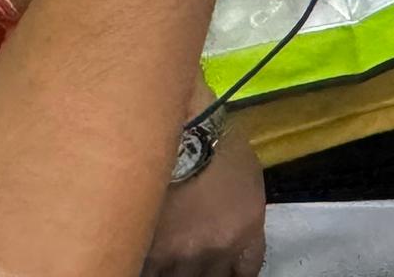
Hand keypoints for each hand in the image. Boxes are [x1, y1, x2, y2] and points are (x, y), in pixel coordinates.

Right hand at [143, 123, 264, 276]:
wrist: (179, 130)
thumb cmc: (215, 142)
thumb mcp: (246, 176)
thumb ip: (239, 212)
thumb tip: (227, 227)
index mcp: (246, 230)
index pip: (247, 272)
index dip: (235, 274)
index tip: (226, 270)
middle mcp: (217, 250)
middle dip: (204, 273)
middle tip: (195, 257)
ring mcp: (181, 255)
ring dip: (176, 271)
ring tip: (172, 255)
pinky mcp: (148, 253)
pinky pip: (147, 274)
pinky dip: (149, 269)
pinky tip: (146, 258)